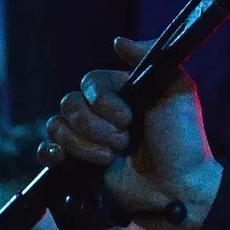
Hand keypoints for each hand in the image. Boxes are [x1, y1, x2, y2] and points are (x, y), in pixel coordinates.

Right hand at [41, 37, 221, 229]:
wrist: (179, 187)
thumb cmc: (183, 140)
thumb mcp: (179, 92)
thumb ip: (152, 59)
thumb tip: (118, 42)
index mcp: (122, 92)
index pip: (90, 82)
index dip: (102, 100)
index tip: (127, 118)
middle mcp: (102, 113)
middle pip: (69, 103)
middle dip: (94, 126)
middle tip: (124, 141)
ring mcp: (88, 139)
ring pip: (57, 127)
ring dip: (83, 144)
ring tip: (111, 157)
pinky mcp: (78, 165)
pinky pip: (46, 150)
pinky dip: (50, 152)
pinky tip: (64, 159)